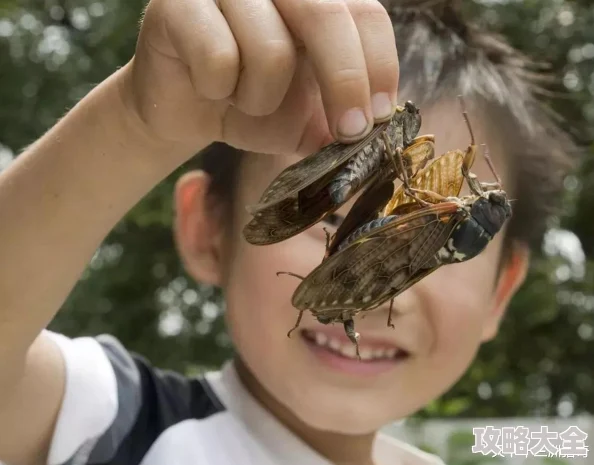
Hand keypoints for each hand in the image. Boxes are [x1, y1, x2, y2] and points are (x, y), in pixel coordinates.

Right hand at [125, 0, 399, 155]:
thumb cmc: (251, 103)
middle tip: (348, 132)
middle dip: (344, 83)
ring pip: (270, 49)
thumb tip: (381, 134)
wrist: (187, 110)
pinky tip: (208, 88)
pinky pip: (217, 56)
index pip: (365, 14)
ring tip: (243, 100)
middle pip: (327, 17)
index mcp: (313, 0)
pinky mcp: (178, 3)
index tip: (378, 118)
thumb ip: (341, 117)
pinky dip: (218, 90)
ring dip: (261, 99)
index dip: (379, 66)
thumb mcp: (308, 117)